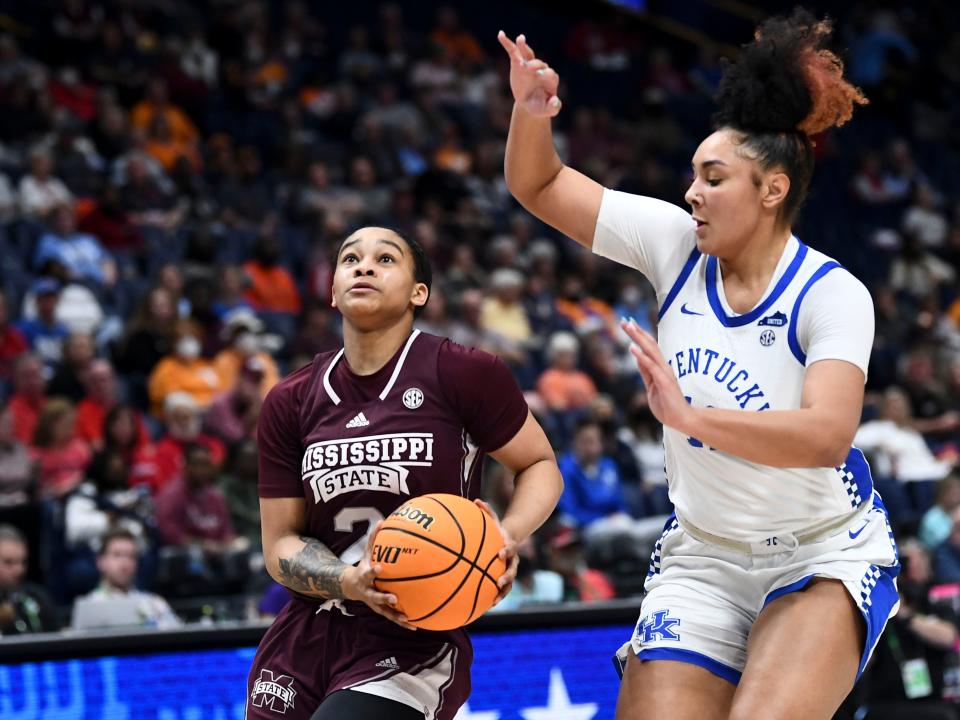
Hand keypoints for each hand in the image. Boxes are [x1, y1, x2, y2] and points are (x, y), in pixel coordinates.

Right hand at [340, 520, 416, 630]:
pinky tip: (416, 626)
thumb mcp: (366, 553)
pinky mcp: (380, 610)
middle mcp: (368, 592)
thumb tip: (381, 521)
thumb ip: (373, 539)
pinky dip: (403, 622)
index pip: (368, 573)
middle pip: (375, 596)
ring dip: (395, 616)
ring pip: (384, 611)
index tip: (380, 567)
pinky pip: (392, 617)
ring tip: (408, 618)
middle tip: (394, 598)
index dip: (373, 570)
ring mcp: (374, 604)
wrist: (351, 586)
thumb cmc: (363, 566)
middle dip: (384, 598)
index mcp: (365, 577)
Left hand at [475, 499, 517, 604]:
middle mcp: (512, 560)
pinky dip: (495, 597)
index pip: (510, 548)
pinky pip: (501, 590)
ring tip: (494, 600)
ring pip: (509, 584)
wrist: (507, 541)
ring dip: (502, 592)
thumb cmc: (496, 531)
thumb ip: (486, 511)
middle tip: (498, 581)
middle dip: (507, 576)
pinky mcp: (504, 579)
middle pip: (513, 569)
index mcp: (509, 546)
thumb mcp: (492, 520)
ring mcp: (509, 570)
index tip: (499, 554)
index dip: (506, 551)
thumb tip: (476, 500)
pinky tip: (485, 606)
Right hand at [497, 31, 561, 117]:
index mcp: (550, 79)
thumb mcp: (547, 110)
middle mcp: (541, 69)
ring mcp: (529, 65)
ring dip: (524, 46)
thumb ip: (553, 107)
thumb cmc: (540, 106)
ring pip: (528, 54)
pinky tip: (501, 34)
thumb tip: (555, 101)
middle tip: (533, 69)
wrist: (531, 103)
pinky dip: (507, 43)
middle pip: (540, 64)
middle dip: (536, 66)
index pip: (551, 75)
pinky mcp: (518, 63)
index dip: (548, 77)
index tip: (543, 80)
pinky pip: (513, 51)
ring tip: (520, 39)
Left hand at [620, 318, 695, 433]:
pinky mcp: (664, 382)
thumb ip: (646, 372)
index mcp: (659, 368)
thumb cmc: (667, 405)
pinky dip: (642, 356)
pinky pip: (652, 367)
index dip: (638, 335)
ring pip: (651, 351)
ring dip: (639, 338)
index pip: (648, 347)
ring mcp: (664, 373)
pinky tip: (632, 348)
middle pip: (649, 344)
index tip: (627, 324)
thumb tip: (637, 357)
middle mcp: (663, 366)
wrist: (681, 420)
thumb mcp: (651, 386)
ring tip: (628, 326)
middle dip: (637, 332)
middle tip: (625, 320)